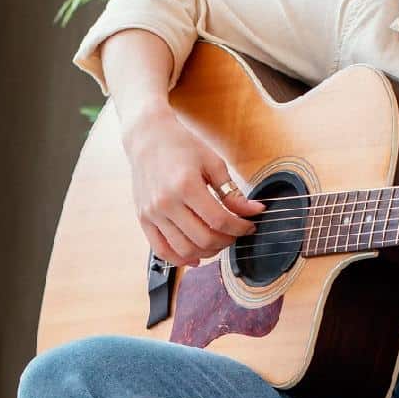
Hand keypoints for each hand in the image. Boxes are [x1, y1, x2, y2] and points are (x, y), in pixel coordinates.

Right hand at [121, 108, 264, 266]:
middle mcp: (165, 203)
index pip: (219, 220)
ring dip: (207, 252)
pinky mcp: (143, 219)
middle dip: (227, 241)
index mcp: (185, 186)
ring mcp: (152, 213)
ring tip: (218, 241)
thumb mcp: (213, 163)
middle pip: (203, 239)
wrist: (148, 138)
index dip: (240, 228)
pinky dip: (180, 260)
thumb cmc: (182, 147)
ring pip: (184, 250)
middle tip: (235, 233)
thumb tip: (255, 211)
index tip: (250, 225)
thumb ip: (233, 192)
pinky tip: (196, 256)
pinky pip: (161, 251)